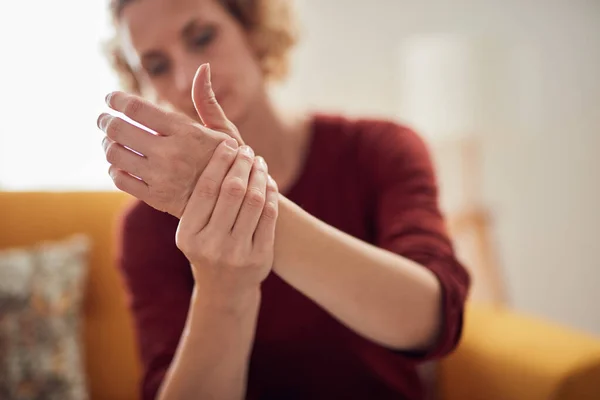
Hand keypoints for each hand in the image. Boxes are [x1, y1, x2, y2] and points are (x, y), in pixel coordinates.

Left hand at [97, 64, 242, 216]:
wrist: (237, 201)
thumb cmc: (230, 161)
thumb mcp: (224, 130)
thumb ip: (206, 99)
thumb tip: (203, 67)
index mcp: (186, 132)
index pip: (137, 109)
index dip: (117, 100)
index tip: (110, 98)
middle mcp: (171, 153)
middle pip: (119, 129)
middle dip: (105, 121)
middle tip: (103, 119)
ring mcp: (161, 178)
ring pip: (115, 154)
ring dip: (108, 144)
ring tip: (111, 141)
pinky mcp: (156, 198)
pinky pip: (120, 179)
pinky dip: (115, 168)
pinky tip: (121, 164)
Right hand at [175, 139, 278, 301]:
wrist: (225, 291)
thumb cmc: (207, 250)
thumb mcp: (192, 231)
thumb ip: (198, 201)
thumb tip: (212, 154)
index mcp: (188, 235)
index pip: (206, 189)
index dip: (219, 163)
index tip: (228, 144)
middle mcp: (211, 245)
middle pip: (232, 192)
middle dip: (242, 164)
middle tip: (247, 150)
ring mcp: (237, 253)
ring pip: (254, 201)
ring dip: (259, 175)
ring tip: (259, 162)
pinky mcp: (260, 258)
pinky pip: (269, 216)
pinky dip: (271, 194)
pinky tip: (269, 182)